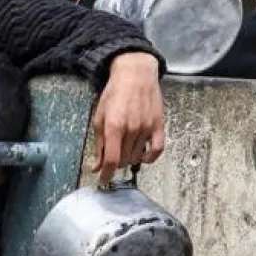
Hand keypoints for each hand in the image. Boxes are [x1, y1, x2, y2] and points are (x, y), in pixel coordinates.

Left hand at [91, 52, 165, 184]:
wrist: (135, 75)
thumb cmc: (115, 94)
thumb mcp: (99, 117)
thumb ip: (98, 143)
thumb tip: (96, 166)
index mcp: (114, 126)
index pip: (111, 159)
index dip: (106, 174)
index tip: (103, 180)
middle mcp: (132, 129)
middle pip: (123, 160)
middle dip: (115, 162)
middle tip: (111, 154)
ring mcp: (147, 128)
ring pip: (137, 157)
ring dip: (129, 158)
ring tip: (124, 146)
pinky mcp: (159, 126)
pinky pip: (158, 150)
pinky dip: (150, 158)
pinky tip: (142, 156)